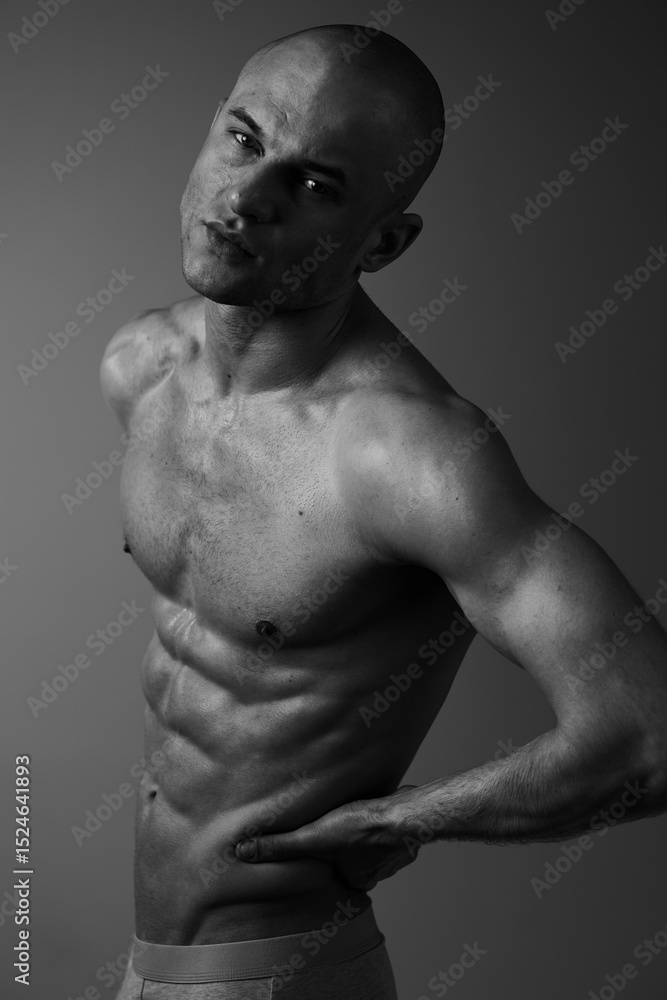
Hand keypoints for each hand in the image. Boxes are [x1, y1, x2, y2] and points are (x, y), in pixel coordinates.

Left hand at [234, 785, 419, 890]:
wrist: (406, 814)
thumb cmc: (361, 828)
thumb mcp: (312, 837)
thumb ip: (279, 846)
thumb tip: (243, 852)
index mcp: (353, 880)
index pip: (333, 872)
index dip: (325, 857)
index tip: (321, 843)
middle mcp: (376, 873)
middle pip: (353, 858)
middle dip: (346, 845)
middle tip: (337, 825)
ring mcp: (394, 855)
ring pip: (372, 845)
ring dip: (365, 831)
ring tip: (354, 812)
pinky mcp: (406, 833)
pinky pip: (390, 830)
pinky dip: (384, 821)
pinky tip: (376, 806)